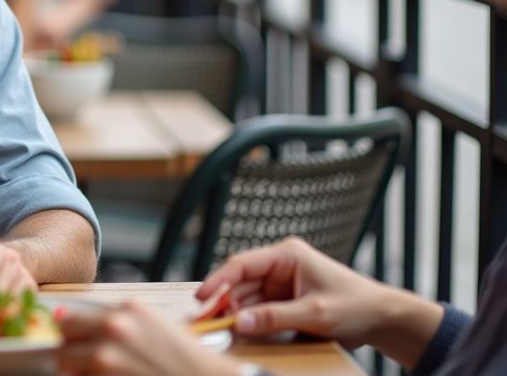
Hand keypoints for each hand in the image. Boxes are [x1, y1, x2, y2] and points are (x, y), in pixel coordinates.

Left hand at [58, 301, 243, 375]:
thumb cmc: (184, 359)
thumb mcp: (152, 325)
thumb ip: (117, 322)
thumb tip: (83, 328)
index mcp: (126, 310)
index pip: (71, 317)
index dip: (72, 333)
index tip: (73, 341)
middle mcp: (113, 329)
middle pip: (63, 341)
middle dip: (70, 352)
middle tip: (82, 362)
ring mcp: (107, 358)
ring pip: (65, 366)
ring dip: (77, 371)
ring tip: (98, 372)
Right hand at [197, 236, 439, 358]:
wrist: (383, 318)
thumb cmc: (355, 306)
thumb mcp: (314, 314)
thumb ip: (275, 318)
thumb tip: (240, 322)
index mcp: (287, 255)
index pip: (242, 264)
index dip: (218, 281)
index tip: (202, 298)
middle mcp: (281, 265)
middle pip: (241, 282)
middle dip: (224, 301)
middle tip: (206, 321)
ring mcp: (283, 282)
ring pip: (248, 297)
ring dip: (236, 312)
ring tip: (221, 329)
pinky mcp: (286, 299)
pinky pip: (260, 308)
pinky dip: (251, 319)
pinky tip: (241, 330)